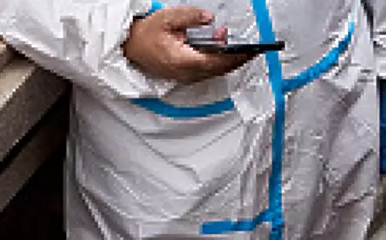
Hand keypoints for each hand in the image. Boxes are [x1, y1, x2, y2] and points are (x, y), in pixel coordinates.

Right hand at [123, 7, 257, 84]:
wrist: (132, 46)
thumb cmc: (147, 34)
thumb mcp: (167, 18)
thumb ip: (190, 16)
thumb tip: (209, 18)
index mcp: (182, 60)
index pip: (215, 62)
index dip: (234, 57)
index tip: (249, 51)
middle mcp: (185, 73)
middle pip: (218, 70)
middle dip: (236, 60)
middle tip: (253, 50)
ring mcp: (185, 76)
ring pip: (214, 72)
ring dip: (228, 61)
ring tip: (241, 48)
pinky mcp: (185, 75)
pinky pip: (207, 72)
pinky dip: (219, 63)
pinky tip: (224, 52)